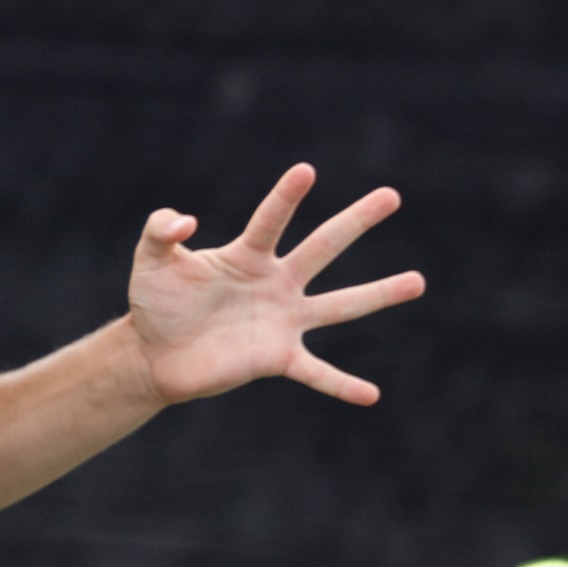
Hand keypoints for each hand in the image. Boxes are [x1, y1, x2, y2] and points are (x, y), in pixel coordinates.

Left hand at [125, 163, 423, 407]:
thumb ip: (160, 230)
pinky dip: (343, 385)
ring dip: (379, 294)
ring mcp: (282, 320)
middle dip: (355, 221)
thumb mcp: (149, 259)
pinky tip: (372, 396)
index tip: (306, 171)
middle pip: (323, 246)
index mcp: (247, 256)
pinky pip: (317, 373)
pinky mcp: (277, 358)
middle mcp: (275, 282)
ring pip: (339, 306)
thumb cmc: (156, 302)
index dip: (285, 197)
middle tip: (391, 195)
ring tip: (418, 281)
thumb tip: (186, 220)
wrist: (154, 354)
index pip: (270, 220)